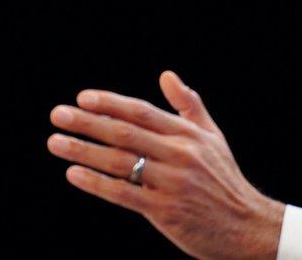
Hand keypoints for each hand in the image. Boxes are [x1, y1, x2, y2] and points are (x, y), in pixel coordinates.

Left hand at [47, 70, 285, 258]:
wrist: (246, 226)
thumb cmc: (224, 180)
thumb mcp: (213, 138)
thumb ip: (189, 106)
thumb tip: (167, 75)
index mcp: (189, 134)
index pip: (142, 112)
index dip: (111, 103)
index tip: (82, 98)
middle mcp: (180, 154)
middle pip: (125, 133)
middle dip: (88, 122)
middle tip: (58, 114)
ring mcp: (172, 183)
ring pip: (120, 162)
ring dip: (83, 151)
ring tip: (55, 142)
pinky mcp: (165, 211)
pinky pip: (123, 193)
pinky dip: (96, 183)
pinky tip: (74, 174)